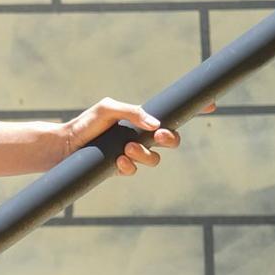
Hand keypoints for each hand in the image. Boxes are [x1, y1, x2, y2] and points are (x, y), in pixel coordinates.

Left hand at [60, 96, 213, 175]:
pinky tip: (118, 161)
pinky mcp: (120, 169)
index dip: (194, 110)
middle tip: (159, 135)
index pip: (173, 115)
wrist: (63, 145)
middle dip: (171, 139)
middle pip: (171, 140)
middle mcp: (140, 137)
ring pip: (154, 159)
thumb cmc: (86, 124)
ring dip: (145, 155)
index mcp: (142, 119)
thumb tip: (155, 123)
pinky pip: (134, 171)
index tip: (211, 104)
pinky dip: (129, 166)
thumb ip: (132, 112)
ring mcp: (131, 154)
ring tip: (126, 149)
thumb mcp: (108, 109)